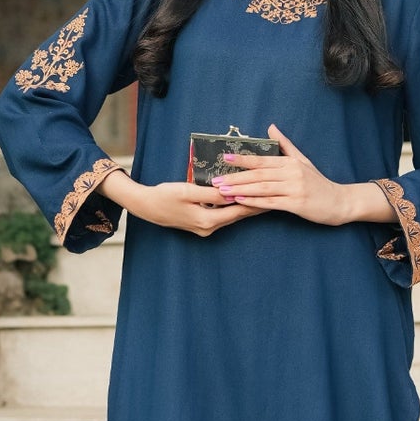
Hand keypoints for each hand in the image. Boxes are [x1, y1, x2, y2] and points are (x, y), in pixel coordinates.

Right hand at [123, 179, 262, 238]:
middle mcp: (208, 228)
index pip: (238, 211)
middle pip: (238, 215)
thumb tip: (234, 192)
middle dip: (255, 205)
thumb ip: (212, 193)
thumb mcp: (188, 191)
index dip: (256, 202)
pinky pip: (222, 215)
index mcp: (207, 221)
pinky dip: (232, 207)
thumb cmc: (164, 195)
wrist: (145, 206)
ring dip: (244, 205)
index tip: (272, 194)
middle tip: (274, 194)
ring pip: (230, 216)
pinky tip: (239, 198)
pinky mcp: (201, 224)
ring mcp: (204, 228)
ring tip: (262, 196)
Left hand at [214, 125, 353, 225]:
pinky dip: (254, 202)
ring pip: (262, 188)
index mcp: (290, 162)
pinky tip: (240, 201)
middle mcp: (292, 173)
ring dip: (241, 189)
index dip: (242, 159)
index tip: (223, 158)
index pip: (261, 160)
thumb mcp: (303, 160)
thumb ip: (285, 145)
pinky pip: (271, 203)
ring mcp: (294, 189)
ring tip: (223, 191)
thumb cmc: (318, 182)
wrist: (340, 201)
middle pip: (258, 174)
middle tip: (215, 180)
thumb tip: (271, 127)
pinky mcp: (297, 204)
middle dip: (235, 177)